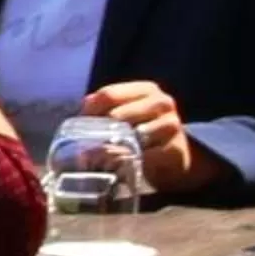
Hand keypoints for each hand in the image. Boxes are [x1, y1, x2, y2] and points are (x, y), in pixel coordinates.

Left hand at [83, 80, 213, 194]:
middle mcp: (162, 103)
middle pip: (117, 115)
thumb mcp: (126, 113)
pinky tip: (120, 166)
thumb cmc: (143, 130)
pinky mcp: (176, 149)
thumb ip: (102, 109)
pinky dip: (128, 162)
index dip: (89, 112)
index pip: (108, 95)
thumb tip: (78, 118)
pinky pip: (144, 156)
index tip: (78, 127)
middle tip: (84, 148)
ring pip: (130, 136)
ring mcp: (171, 125)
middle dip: (97, 133)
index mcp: (146, 89)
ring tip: (99, 158)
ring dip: (111, 149)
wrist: (176, 155)